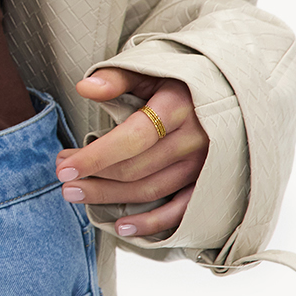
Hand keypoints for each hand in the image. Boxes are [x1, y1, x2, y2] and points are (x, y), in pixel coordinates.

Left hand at [56, 68, 208, 239]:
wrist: (232, 93)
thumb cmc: (183, 80)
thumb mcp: (152, 69)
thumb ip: (118, 77)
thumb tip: (85, 87)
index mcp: (177, 107)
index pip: (131, 138)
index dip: (96, 156)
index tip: (64, 165)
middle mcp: (193, 139)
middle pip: (136, 168)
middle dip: (94, 176)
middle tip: (63, 177)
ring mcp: (203, 165)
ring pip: (151, 190)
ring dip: (110, 197)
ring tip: (77, 194)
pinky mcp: (209, 182)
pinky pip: (180, 210)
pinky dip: (152, 223)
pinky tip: (122, 227)